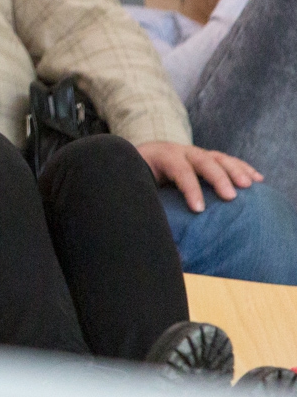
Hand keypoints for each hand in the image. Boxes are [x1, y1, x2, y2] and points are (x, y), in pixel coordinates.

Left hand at [134, 141, 261, 212]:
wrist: (139, 159)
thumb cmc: (140, 181)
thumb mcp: (138, 190)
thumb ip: (148, 208)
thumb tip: (163, 244)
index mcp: (160, 157)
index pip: (178, 170)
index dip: (190, 189)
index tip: (199, 209)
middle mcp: (180, 152)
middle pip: (202, 160)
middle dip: (217, 178)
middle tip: (230, 197)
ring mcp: (195, 153)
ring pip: (218, 158)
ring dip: (235, 171)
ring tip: (248, 186)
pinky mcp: (207, 157)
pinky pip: (227, 160)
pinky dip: (243, 169)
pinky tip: (258, 180)